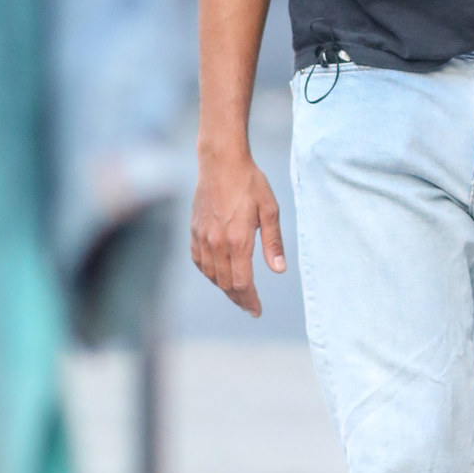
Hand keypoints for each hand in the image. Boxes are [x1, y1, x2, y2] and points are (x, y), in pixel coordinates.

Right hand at [190, 149, 285, 316]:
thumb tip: (279, 270)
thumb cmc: (249, 183)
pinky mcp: (194, 231)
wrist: (220, 162)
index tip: (256, 310)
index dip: (250, 301)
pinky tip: (218, 275)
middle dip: (239, 299)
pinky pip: (199, 261)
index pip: (242, 283)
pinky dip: (209, 273)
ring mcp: (203, 237)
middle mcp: (217, 242)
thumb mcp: (270, 210)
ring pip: (211, 275)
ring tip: (237, 294)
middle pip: (226, 284)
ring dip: (224, 288)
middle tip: (250, 307)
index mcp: (238, 240)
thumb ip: (273, 242)